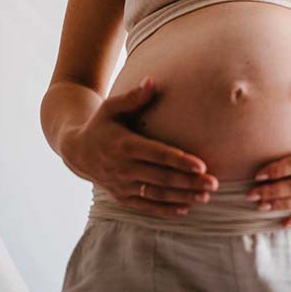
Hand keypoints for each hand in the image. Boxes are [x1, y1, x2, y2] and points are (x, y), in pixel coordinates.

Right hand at [61, 76, 219, 217]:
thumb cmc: (101, 124)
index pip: (156, 155)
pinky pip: (144, 206)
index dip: (179, 161)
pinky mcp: (121, 197)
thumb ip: (132, 97)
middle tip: (214, 184)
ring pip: (156, 194)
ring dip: (182, 197)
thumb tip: (151, 81)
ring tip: (205, 197)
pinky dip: (164, 210)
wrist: (76, 150)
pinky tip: (185, 209)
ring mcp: (122, 185)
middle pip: (161, 177)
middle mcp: (123, 168)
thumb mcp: (111, 107)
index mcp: (124, 145)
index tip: (201, 165)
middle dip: (188, 182)